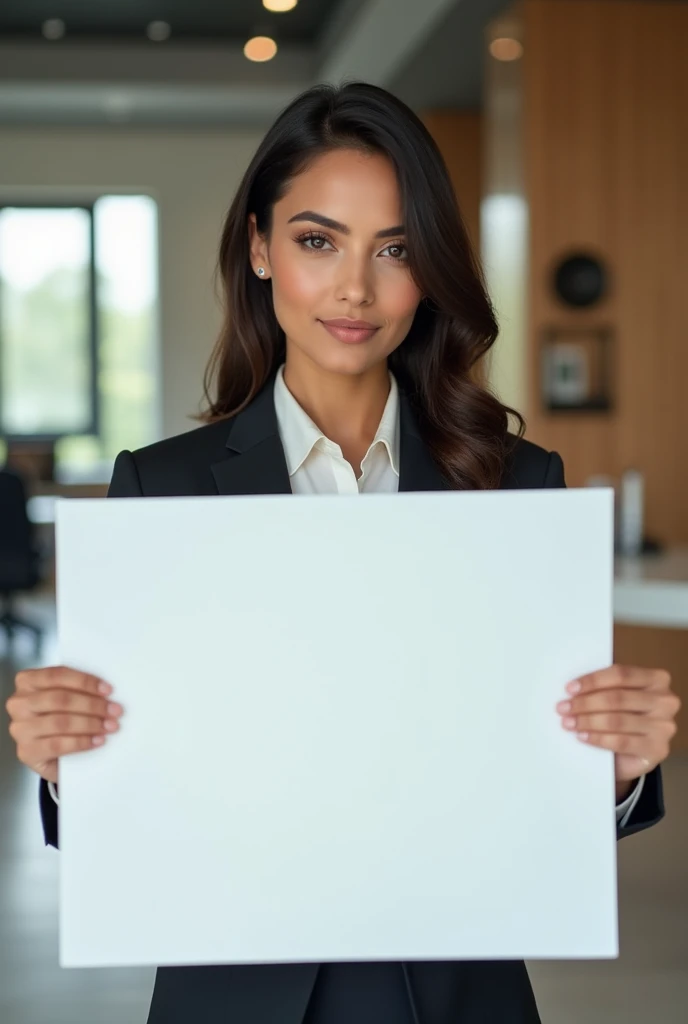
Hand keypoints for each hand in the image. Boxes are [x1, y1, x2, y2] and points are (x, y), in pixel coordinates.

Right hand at [5, 666, 123, 783]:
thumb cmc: (61, 717)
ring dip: (90, 724)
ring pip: (60, 722)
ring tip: (110, 726)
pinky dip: (81, 742)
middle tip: (115, 710)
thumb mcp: (65, 699)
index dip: (85, 681)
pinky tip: (97, 740)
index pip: (57, 675)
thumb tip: (106, 691)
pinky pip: (57, 745)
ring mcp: (20, 729)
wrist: (52, 753)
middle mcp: (19, 703)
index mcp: (27, 681)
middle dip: (92, 705)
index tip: (108, 689)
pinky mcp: (26, 751)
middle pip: (60, 699)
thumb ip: (78, 690)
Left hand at [556, 665, 679, 795]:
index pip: (621, 674)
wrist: (634, 752)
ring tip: (568, 722)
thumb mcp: (617, 696)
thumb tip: (571, 688)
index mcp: (657, 679)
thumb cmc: (622, 715)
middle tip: (563, 708)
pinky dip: (598, 738)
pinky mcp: (657, 749)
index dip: (593, 680)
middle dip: (585, 703)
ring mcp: (664, 726)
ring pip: (617, 720)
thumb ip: (604, 688)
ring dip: (587, 721)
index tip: (569, 688)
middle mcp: (665, 700)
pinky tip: (582, 736)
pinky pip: (621, 741)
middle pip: (617, 698)